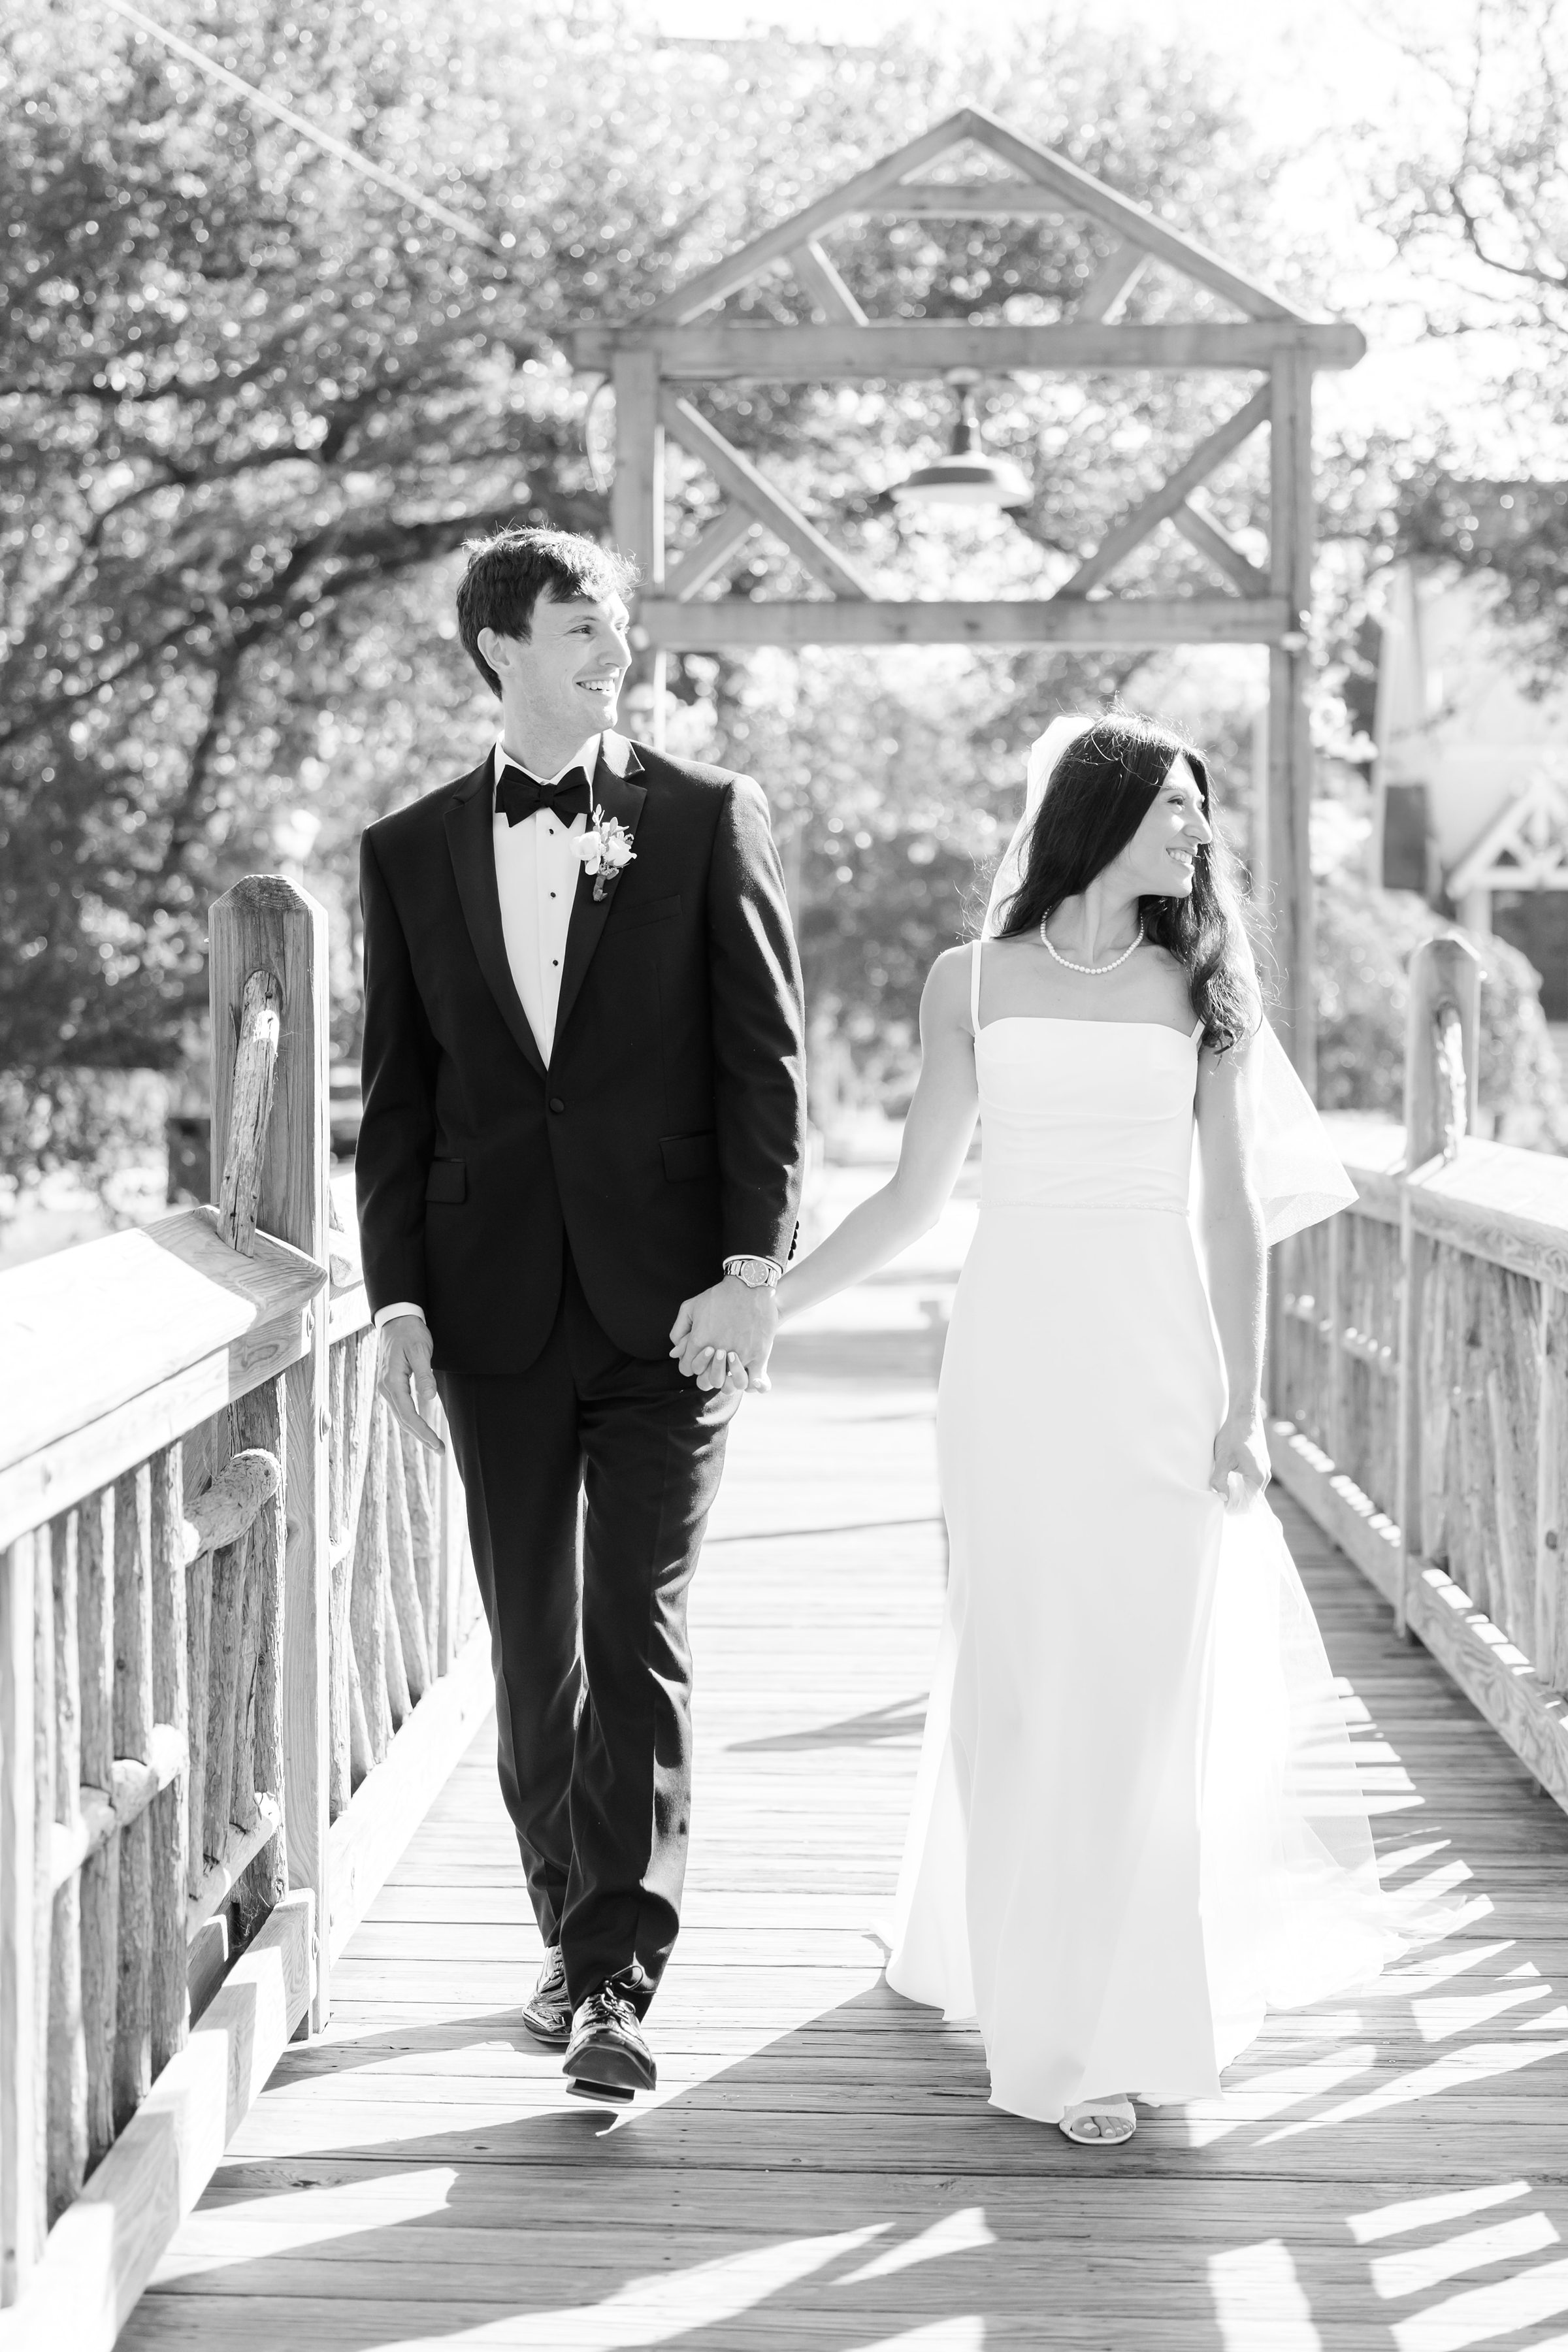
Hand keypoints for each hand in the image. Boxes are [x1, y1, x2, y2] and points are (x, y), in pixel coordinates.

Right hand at [377, 1312, 443, 1452]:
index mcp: (392, 1382)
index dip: (423, 1431)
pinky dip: (412, 1420)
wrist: (396, 1319)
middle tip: (440, 1450)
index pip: (408, 1415)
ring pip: (402, 1416)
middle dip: (422, 1437)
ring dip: (417, 1431)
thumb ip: (425, 1374)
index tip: (436, 1444)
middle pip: (404, 1420)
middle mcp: (386, 1388)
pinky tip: (421, 1427)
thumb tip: (429, 1399)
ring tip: (434, 1444)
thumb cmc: (409, 1332)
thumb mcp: (420, 1350)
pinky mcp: (391, 1385)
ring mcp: (387, 1387)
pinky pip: (401, 1408)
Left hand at [669, 1275, 779, 1393]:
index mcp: (698, 1341)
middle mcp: (717, 1352)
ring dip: (727, 1380)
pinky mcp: (759, 1355)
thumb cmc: (719, 1295)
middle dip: (707, 1374)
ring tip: (731, 1370)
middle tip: (715, 1363)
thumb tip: (674, 1353)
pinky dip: (750, 1383)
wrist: (750, 1284)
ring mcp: (739, 1355)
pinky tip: (749, 1374)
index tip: (700, 1357)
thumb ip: (679, 1331)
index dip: (691, 1365)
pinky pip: (752, 1381)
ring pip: (728, 1385)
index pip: (687, 1369)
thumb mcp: (691, 1306)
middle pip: (706, 1381)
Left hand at [1210, 1406, 1268, 1508]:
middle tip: (1217, 1497)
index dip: (1233, 1508)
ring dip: (1237, 1491)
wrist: (1244, 1414)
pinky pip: (1251, 1480)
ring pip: (1250, 1489)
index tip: (1218, 1504)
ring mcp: (1264, 1468)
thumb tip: (1222, 1499)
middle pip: (1250, 1499)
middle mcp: (1265, 1475)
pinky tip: (1227, 1477)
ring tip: (1221, 1487)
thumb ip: (1220, 1480)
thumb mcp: (1222, 1458)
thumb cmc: (1233, 1435)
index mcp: (1259, 1477)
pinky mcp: (1260, 1462)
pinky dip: (1240, 1483)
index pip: (1248, 1505)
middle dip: (1235, 1501)